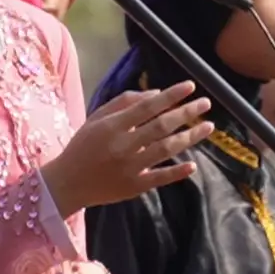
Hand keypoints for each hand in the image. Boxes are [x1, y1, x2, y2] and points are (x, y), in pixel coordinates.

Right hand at [43, 81, 212, 211]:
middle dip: (186, 113)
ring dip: (190, 137)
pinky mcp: (133, 187)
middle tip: (206, 103)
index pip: (147, 107)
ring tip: (208, 127)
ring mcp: (130, 168)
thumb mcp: (97, 118)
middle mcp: (122, 145)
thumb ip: (124, 103)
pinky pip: (159, 178)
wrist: (66, 183)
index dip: (170, 96)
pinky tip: (193, 164)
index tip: (190, 86)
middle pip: (161, 126)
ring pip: (165, 150)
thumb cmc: (83, 146)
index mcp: (112, 126)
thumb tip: (156, 93)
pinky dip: (177, 172)